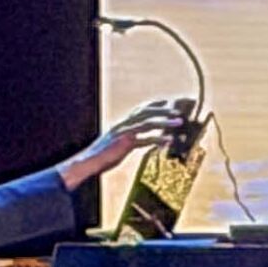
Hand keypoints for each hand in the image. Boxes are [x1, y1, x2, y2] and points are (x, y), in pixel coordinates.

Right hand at [60, 97, 188, 189]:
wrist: (88, 163)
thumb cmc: (102, 157)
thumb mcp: (117, 145)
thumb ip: (129, 141)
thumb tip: (138, 141)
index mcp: (122, 124)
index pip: (141, 110)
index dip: (155, 106)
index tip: (168, 103)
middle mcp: (123, 125)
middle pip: (146, 111)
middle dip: (163, 109)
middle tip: (178, 111)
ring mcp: (123, 133)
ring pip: (147, 122)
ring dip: (165, 121)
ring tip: (179, 122)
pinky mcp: (124, 143)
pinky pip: (144, 139)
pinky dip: (157, 139)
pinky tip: (168, 141)